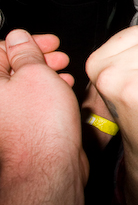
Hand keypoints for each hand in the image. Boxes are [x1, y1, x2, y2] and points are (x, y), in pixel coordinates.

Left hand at [0, 29, 86, 204]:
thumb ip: (26, 52)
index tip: (47, 42)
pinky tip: (62, 93)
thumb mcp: (37, 74)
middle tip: (58, 57)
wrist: (48, 166)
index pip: (0, 49)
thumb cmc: (39, 126)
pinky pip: (30, 102)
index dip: (26, 41)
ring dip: (44, 75)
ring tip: (64, 75)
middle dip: (37, 58)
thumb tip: (19, 38)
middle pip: (10, 66)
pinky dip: (45, 93)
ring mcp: (4, 116)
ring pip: (22, 85)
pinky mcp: (18, 127)